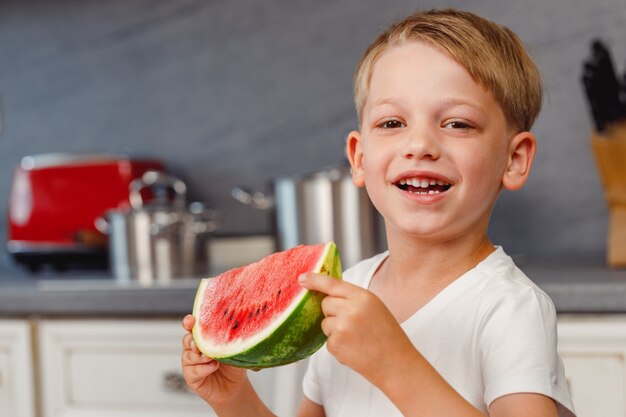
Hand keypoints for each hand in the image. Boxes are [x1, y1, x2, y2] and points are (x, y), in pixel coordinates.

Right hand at [181, 314, 247, 407]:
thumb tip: (227, 333)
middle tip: (199, 344)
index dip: (189, 322)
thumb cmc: (233, 365)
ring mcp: (191, 364)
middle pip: (187, 340)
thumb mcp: (233, 351)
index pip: (192, 328)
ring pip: (188, 356)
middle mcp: (194, 349)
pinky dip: (203, 368)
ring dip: (200, 356)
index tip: (191, 321)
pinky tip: (213, 367)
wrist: (235, 387)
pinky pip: (193, 371)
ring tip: (211, 358)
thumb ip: (227, 342)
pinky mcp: (191, 377)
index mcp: (203, 339)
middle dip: (192, 341)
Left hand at [298, 273, 414, 384]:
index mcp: (363, 297)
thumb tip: (328, 296)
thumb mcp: (375, 308)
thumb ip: (354, 299)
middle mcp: (351, 309)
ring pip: (325, 323)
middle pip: (326, 304)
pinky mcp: (336, 344)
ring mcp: (342, 327)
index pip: (332, 284)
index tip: (302, 278)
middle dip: (332, 313)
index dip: (315, 280)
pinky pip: (328, 340)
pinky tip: (354, 349)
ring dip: (335, 330)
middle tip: (352, 324)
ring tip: (356, 338)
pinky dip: (337, 345)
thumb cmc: (387, 335)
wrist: (396, 363)